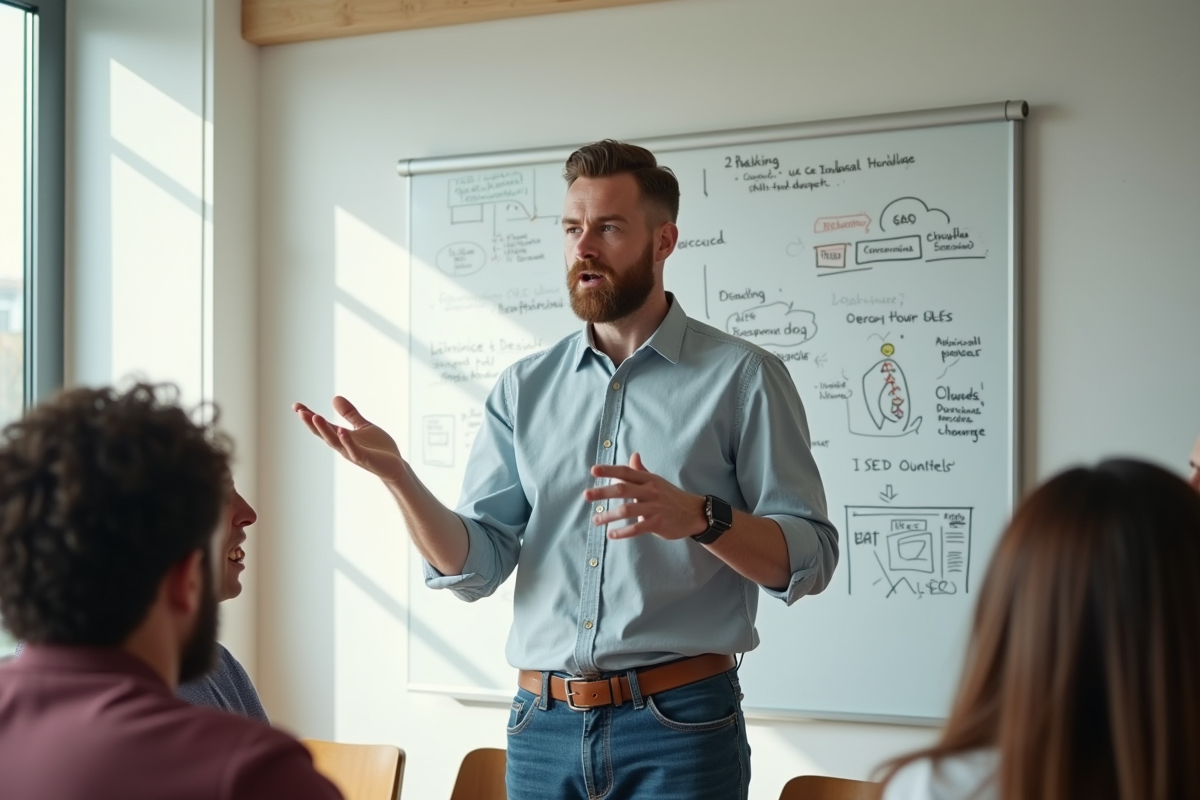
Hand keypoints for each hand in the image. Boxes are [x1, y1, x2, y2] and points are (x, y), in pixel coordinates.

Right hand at [293, 396, 406, 483]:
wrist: (396, 466)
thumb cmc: (379, 448)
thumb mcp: (363, 426)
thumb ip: (350, 414)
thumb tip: (335, 397)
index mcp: (342, 437)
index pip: (323, 426)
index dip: (309, 416)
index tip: (296, 406)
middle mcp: (343, 446)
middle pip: (323, 433)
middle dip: (311, 422)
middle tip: (298, 411)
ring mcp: (352, 453)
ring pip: (334, 441)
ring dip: (324, 430)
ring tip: (314, 416)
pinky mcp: (364, 458)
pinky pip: (353, 450)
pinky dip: (346, 441)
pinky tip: (342, 431)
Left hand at [584, 452, 707, 539]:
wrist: (694, 513)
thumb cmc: (671, 497)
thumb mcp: (657, 481)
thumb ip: (641, 471)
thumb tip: (633, 455)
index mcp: (649, 479)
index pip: (626, 472)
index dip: (609, 470)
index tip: (593, 470)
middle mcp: (650, 491)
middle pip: (622, 489)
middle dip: (602, 492)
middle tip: (586, 496)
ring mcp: (654, 508)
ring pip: (626, 510)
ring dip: (608, 516)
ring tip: (596, 520)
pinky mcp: (658, 523)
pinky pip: (636, 528)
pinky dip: (622, 532)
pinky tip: (611, 535)